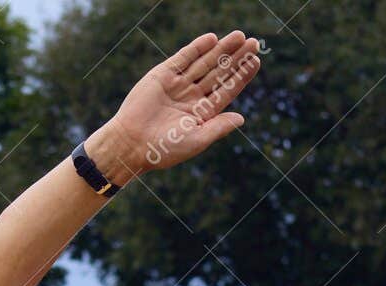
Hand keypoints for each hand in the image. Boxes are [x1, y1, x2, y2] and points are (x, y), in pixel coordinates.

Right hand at [88, 30, 261, 182]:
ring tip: (239, 36)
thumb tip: (242, 118)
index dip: (241, 76)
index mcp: (202, 113)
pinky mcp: (162, 75)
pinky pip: (183, 58)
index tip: (255, 61)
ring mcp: (178, 84)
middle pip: (219, 73)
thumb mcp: (196, 140)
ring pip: (204, 63)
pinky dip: (196, 48)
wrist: (130, 143)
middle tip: (253, 43)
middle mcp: (192, 96)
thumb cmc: (164, 149)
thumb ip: (218, 127)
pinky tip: (212, 39)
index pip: (227, 90)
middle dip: (236, 58)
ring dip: (221, 49)